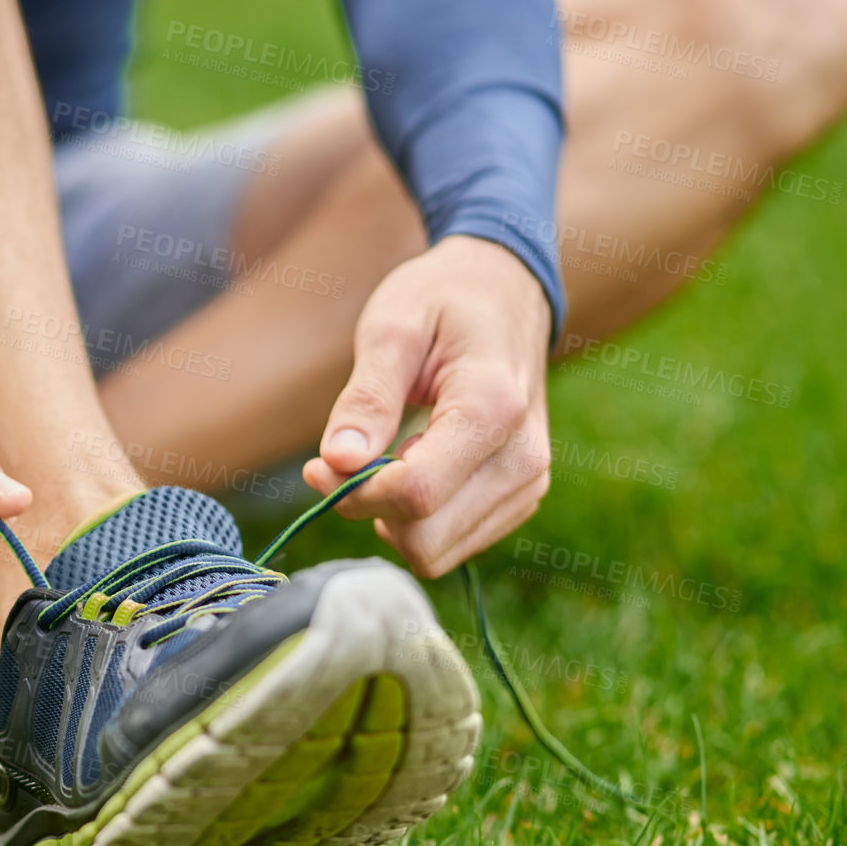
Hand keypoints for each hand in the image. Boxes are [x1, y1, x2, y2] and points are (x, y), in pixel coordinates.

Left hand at [304, 236, 553, 576]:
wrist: (506, 293)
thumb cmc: (443, 301)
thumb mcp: (392, 329)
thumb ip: (365, 399)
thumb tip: (336, 462)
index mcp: (493, 407)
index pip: (415, 493)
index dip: (352, 493)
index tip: (318, 466)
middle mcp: (523, 457)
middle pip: (425, 538)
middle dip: (368, 509)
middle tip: (343, 461)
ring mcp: (528, 483)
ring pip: (436, 552)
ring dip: (391, 518)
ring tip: (385, 456)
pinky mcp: (520, 499)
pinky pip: (452, 545)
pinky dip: (416, 520)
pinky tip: (412, 467)